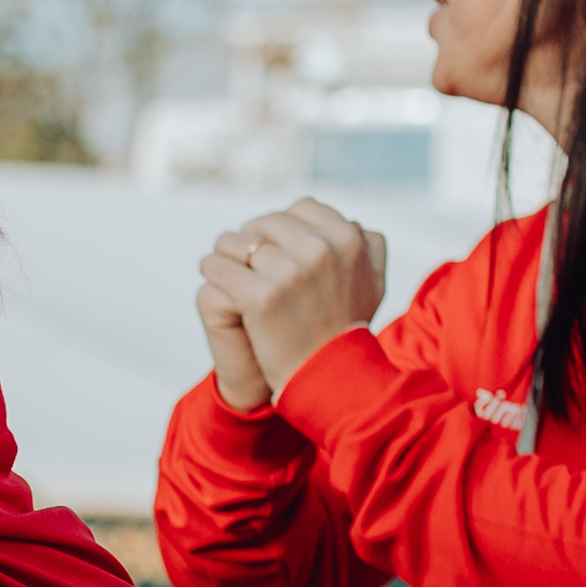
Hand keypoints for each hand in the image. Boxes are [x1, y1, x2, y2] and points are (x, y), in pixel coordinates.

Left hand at [200, 199, 387, 402]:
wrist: (327, 378)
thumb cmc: (345, 331)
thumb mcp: (372, 282)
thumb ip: (366, 246)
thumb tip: (351, 222)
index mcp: (347, 238)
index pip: (300, 208)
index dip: (282, 227)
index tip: (273, 247)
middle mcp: (320, 248)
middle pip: (265, 223)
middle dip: (252, 239)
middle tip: (245, 261)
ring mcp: (289, 271)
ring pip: (235, 241)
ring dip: (227, 253)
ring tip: (227, 269)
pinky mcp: (260, 295)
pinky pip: (218, 266)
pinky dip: (213, 270)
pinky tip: (217, 280)